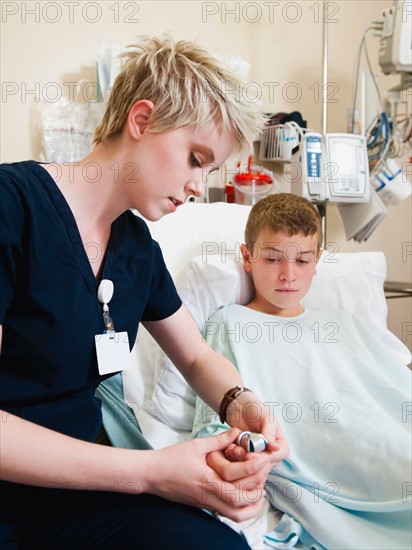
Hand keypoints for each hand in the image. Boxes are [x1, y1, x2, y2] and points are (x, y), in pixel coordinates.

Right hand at [147, 428, 270, 521]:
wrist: (151, 475)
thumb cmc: (171, 459)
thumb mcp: (196, 445)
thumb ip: (219, 440)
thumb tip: (238, 432)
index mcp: (208, 481)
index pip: (238, 483)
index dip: (253, 471)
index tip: (262, 460)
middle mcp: (208, 497)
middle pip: (240, 506)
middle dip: (257, 492)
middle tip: (264, 475)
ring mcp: (206, 504)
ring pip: (235, 516)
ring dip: (251, 506)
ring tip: (260, 491)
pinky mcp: (203, 506)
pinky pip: (227, 513)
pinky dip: (241, 508)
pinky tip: (245, 494)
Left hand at [224, 392, 288, 466]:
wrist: (241, 408)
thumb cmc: (258, 410)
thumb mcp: (267, 418)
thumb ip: (269, 433)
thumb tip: (276, 448)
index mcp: (281, 446)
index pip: (276, 457)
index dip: (264, 458)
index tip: (251, 455)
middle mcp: (271, 455)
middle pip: (263, 464)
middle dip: (248, 459)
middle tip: (237, 450)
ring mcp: (258, 458)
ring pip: (250, 465)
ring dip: (239, 458)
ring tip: (232, 447)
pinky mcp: (246, 458)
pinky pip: (240, 463)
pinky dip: (234, 457)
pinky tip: (229, 448)